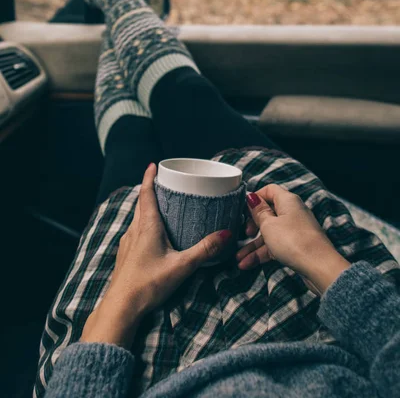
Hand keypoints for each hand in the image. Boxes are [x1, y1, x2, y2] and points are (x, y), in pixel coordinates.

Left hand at [81, 163, 232, 347]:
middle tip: (166, 183)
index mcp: (146, 226)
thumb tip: (226, 234)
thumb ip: (204, 250)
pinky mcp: (126, 254)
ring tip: (164, 205)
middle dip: (152, 190)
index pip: (146, 193)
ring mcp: (128, 242)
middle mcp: (134, 230)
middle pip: (141, 203)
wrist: (120, 307)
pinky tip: (155, 234)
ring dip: (148, 207)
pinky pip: (135, 230)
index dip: (149, 177)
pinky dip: (145, 223)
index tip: (154, 165)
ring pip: (137, 217)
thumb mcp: (181, 266)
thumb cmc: (148, 284)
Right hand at [236, 184, 349, 294]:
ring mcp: (294, 230)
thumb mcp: (269, 225)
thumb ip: (258, 211)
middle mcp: (292, 212)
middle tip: (243, 234)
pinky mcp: (295, 246)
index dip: (255, 198)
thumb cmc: (293, 241)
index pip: (269, 190)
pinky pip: (275, 246)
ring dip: (253, 245)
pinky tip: (247, 264)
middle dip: (252, 225)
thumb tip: (251, 198)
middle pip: (267, 213)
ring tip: (238, 258)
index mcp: (287, 201)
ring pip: (269, 233)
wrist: (319, 267)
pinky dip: (262, 254)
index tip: (243, 210)